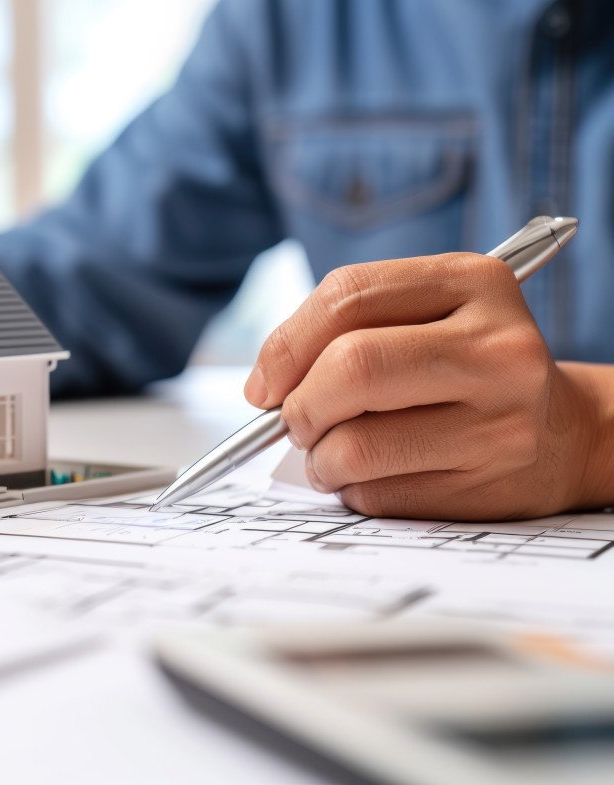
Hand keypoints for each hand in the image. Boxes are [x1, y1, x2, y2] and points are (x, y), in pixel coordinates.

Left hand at [243, 253, 613, 520]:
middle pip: (351, 367)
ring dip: (320, 460)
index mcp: (472, 281)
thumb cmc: (463, 368)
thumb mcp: (423, 316)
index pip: (347, 296)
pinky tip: (375, 477)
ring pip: (357, 444)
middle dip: (299, 406)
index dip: (285, 344)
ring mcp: (500, 419)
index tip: (264, 384)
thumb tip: (266, 389)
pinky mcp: (489, 483)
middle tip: (294, 422)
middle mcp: (497, 346)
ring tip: (331, 456)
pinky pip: (377, 495)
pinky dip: (353, 491)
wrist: (563, 432)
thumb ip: (346, 330)